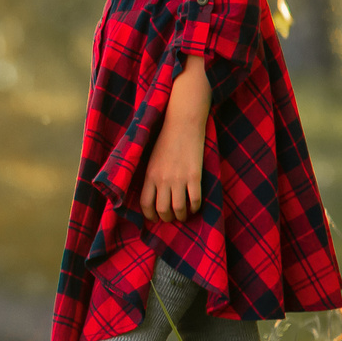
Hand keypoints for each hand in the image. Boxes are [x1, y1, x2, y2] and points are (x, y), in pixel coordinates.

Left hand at [141, 55, 210, 223]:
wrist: (182, 122)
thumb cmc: (165, 138)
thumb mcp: (150, 157)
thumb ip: (150, 175)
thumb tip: (151, 192)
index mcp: (149, 175)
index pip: (145, 204)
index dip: (150, 216)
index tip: (155, 218)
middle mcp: (162, 180)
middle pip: (162, 210)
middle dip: (167, 218)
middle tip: (172, 217)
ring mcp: (178, 179)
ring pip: (179, 209)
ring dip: (182, 216)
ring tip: (184, 214)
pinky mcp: (194, 176)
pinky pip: (195, 200)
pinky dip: (196, 207)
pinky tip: (196, 206)